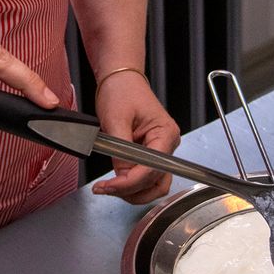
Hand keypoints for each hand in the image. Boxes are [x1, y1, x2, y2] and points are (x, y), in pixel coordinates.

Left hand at [90, 70, 179, 205]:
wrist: (120, 81)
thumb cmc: (122, 91)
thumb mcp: (116, 119)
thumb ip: (120, 151)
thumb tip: (121, 176)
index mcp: (165, 134)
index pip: (152, 169)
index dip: (130, 182)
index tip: (109, 186)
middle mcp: (167, 145)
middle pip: (155, 182)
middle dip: (130, 190)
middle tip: (105, 189)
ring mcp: (160, 151)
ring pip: (153, 185)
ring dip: (132, 192)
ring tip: (109, 187)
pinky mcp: (150, 154)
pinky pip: (145, 178)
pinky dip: (131, 184)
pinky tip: (115, 182)